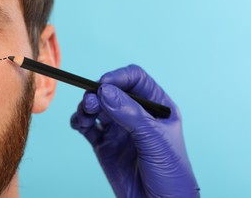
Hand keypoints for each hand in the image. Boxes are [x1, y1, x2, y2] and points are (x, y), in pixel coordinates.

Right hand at [71, 65, 199, 197]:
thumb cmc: (171, 174)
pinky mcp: (105, 145)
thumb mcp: (155, 140)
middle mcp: (136, 114)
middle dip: (98, 92)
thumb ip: (131, 114)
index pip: (136, 79)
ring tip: (85, 115)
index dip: (119, 77)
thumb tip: (105, 91)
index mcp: (156, 106)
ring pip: (98, 107)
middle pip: (112, 91)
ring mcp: (120, 129)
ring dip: (87, 106)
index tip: (104, 84)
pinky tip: (80, 124)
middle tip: (91, 103)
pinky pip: (88, 127)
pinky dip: (79, 122)